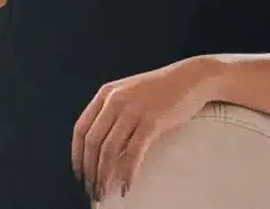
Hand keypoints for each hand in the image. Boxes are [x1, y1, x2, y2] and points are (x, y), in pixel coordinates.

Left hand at [71, 57, 217, 201]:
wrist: (192, 78)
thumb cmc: (161, 90)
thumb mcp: (128, 94)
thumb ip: (112, 113)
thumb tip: (101, 147)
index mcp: (105, 94)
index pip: (81, 129)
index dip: (77, 154)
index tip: (79, 172)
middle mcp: (115, 100)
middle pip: (93, 142)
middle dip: (90, 169)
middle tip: (93, 188)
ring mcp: (133, 110)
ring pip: (110, 149)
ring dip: (105, 175)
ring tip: (106, 191)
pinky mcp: (153, 121)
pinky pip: (134, 152)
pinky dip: (128, 172)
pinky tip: (127, 185)